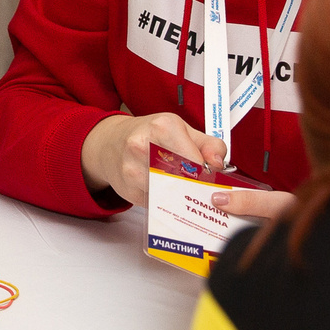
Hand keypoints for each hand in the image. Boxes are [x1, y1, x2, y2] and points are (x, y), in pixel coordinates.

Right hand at [84, 109, 222, 205]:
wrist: (110, 143)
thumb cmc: (148, 134)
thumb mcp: (181, 129)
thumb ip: (208, 144)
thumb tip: (218, 163)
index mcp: (162, 127)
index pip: (196, 161)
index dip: (207, 173)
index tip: (208, 175)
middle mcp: (144, 146)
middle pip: (184, 179)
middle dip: (194, 185)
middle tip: (197, 183)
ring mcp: (133, 170)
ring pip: (172, 194)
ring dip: (180, 194)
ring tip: (178, 183)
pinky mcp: (129, 190)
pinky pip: (158, 203)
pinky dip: (164, 200)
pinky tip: (160, 188)